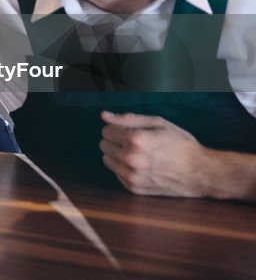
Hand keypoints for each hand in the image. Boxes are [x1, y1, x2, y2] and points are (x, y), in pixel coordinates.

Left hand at [99, 111, 213, 196]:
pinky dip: (124, 169)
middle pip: (104, 146)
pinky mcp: (134, 189)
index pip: (106, 131)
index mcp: (136, 140)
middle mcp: (131, 159)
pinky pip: (117, 174)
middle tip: (135, 142)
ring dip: (117, 155)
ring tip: (138, 154)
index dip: (117, 129)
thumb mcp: (158, 123)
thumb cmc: (181, 144)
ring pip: (107, 160)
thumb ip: (128, 118)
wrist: (200, 173)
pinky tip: (142, 166)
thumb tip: (104, 116)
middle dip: (116, 141)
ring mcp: (132, 176)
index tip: (130, 131)